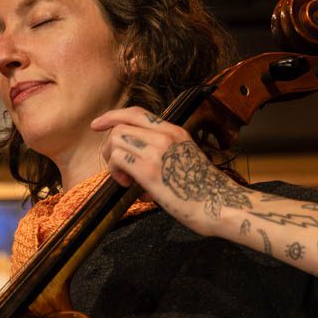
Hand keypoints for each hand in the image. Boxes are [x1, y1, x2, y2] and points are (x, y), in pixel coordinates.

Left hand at [92, 107, 250, 233]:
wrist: (221, 204)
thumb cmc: (204, 191)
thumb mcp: (185, 162)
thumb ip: (162, 157)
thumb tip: (136, 173)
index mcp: (175, 131)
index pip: (136, 112)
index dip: (112, 116)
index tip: (97, 125)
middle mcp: (165, 136)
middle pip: (120, 125)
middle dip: (109, 147)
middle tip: (117, 170)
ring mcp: (157, 151)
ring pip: (116, 140)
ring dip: (112, 161)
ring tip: (125, 180)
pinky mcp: (150, 170)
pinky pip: (118, 158)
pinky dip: (115, 172)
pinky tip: (128, 185)